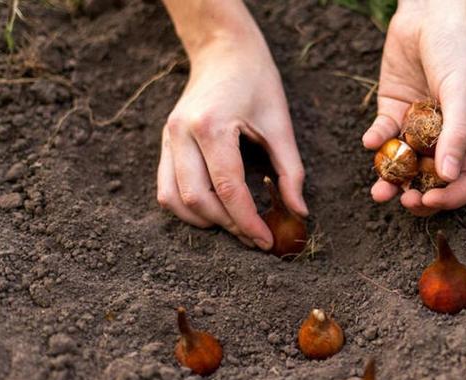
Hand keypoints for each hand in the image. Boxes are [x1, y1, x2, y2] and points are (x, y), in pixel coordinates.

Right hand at [158, 1, 306, 249]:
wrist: (224, 51)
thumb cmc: (257, 82)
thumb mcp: (281, 123)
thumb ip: (290, 171)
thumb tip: (300, 213)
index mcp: (211, 126)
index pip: (228, 188)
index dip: (248, 221)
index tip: (266, 242)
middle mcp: (181, 134)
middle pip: (197, 199)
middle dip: (228, 226)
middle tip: (255, 237)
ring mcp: (167, 138)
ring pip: (173, 200)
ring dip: (204, 221)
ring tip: (235, 226)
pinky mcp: (165, 143)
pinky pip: (166, 188)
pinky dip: (188, 208)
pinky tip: (215, 210)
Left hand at [362, 0, 465, 215]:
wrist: (428, 13)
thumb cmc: (456, 49)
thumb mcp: (461, 91)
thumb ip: (457, 133)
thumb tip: (449, 177)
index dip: (451, 196)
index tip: (430, 201)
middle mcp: (447, 137)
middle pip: (434, 180)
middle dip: (418, 195)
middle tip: (404, 201)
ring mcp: (418, 128)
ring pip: (405, 165)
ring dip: (392, 180)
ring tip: (379, 191)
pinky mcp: (393, 113)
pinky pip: (384, 137)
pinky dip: (376, 141)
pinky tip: (370, 140)